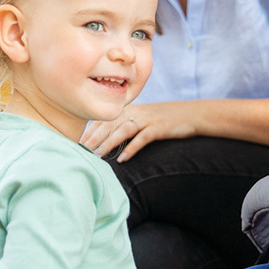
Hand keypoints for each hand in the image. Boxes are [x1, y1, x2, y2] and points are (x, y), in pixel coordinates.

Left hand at [80, 103, 195, 162]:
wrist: (192, 114)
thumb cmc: (165, 119)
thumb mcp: (143, 119)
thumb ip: (125, 125)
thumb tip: (106, 140)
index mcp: (128, 110)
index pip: (103, 121)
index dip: (88, 133)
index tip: (76, 146)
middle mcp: (134, 112)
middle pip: (108, 125)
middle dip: (93, 139)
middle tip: (79, 153)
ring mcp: (146, 119)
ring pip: (122, 131)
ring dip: (108, 144)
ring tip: (96, 157)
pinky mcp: (158, 128)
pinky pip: (142, 138)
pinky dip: (131, 148)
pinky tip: (122, 159)